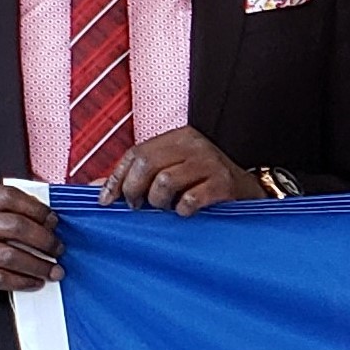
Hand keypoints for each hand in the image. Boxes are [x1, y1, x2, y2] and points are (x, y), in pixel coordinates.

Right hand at [0, 184, 61, 303]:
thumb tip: (51, 220)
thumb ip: (12, 211)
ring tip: (54, 271)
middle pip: (14, 226)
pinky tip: (36, 282)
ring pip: (9, 256)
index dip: (37, 209)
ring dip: (38, 265)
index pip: (9, 196)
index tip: (54, 221)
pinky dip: (23, 281)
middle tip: (58, 249)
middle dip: (44, 240)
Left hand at [100, 128, 261, 215]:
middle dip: (134, 190)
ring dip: (159, 201)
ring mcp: (211, 163)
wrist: (252, 192)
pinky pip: (190, 199)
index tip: (106, 200)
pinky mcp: (224, 184)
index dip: (116, 178)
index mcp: (179, 137)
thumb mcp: (174, 172)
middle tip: (136, 206)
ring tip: (165, 208)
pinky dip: (182, 210)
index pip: (136, 153)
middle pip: (147, 165)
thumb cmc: (206, 184)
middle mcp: (194, 145)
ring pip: (165, 182)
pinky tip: (185, 212)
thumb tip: (96, 188)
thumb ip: (138, 176)